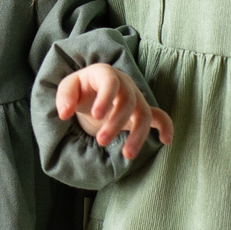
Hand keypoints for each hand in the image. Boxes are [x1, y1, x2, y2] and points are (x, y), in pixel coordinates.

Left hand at [54, 64, 174, 162]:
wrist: (95, 89)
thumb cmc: (81, 88)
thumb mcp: (69, 87)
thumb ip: (64, 97)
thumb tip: (64, 113)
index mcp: (106, 74)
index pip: (111, 82)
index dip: (106, 98)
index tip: (96, 115)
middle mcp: (125, 85)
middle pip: (129, 101)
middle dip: (116, 123)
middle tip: (101, 141)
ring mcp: (136, 98)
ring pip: (145, 114)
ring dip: (138, 134)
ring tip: (127, 155)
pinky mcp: (142, 111)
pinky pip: (160, 116)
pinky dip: (166, 127)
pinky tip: (166, 140)